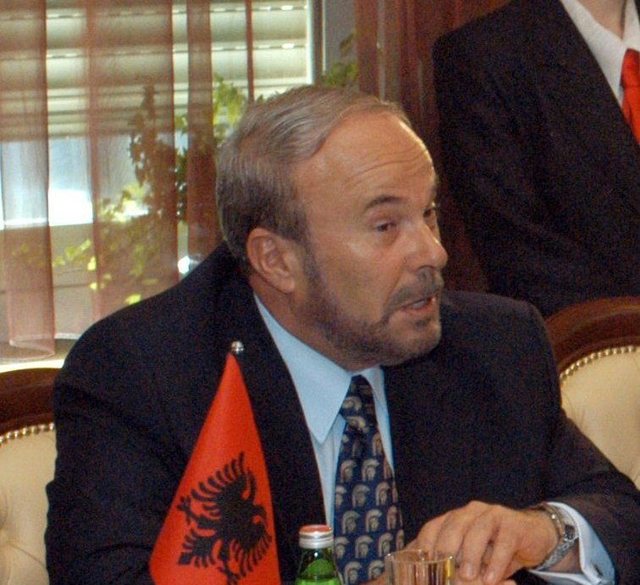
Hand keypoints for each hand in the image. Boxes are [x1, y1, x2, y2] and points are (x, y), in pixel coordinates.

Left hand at [412, 501, 560, 583]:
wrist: (535, 537)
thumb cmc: (496, 549)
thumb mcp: (472, 558)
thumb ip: (455, 564)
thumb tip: (430, 579)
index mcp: (455, 518)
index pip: (433, 526)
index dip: (424, 545)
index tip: (420, 566)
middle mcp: (471, 512)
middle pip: (453, 525)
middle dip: (446, 548)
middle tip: (442, 571)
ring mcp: (492, 515)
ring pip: (478, 530)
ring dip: (471, 554)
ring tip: (467, 576)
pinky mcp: (514, 524)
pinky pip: (504, 541)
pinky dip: (497, 561)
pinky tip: (492, 578)